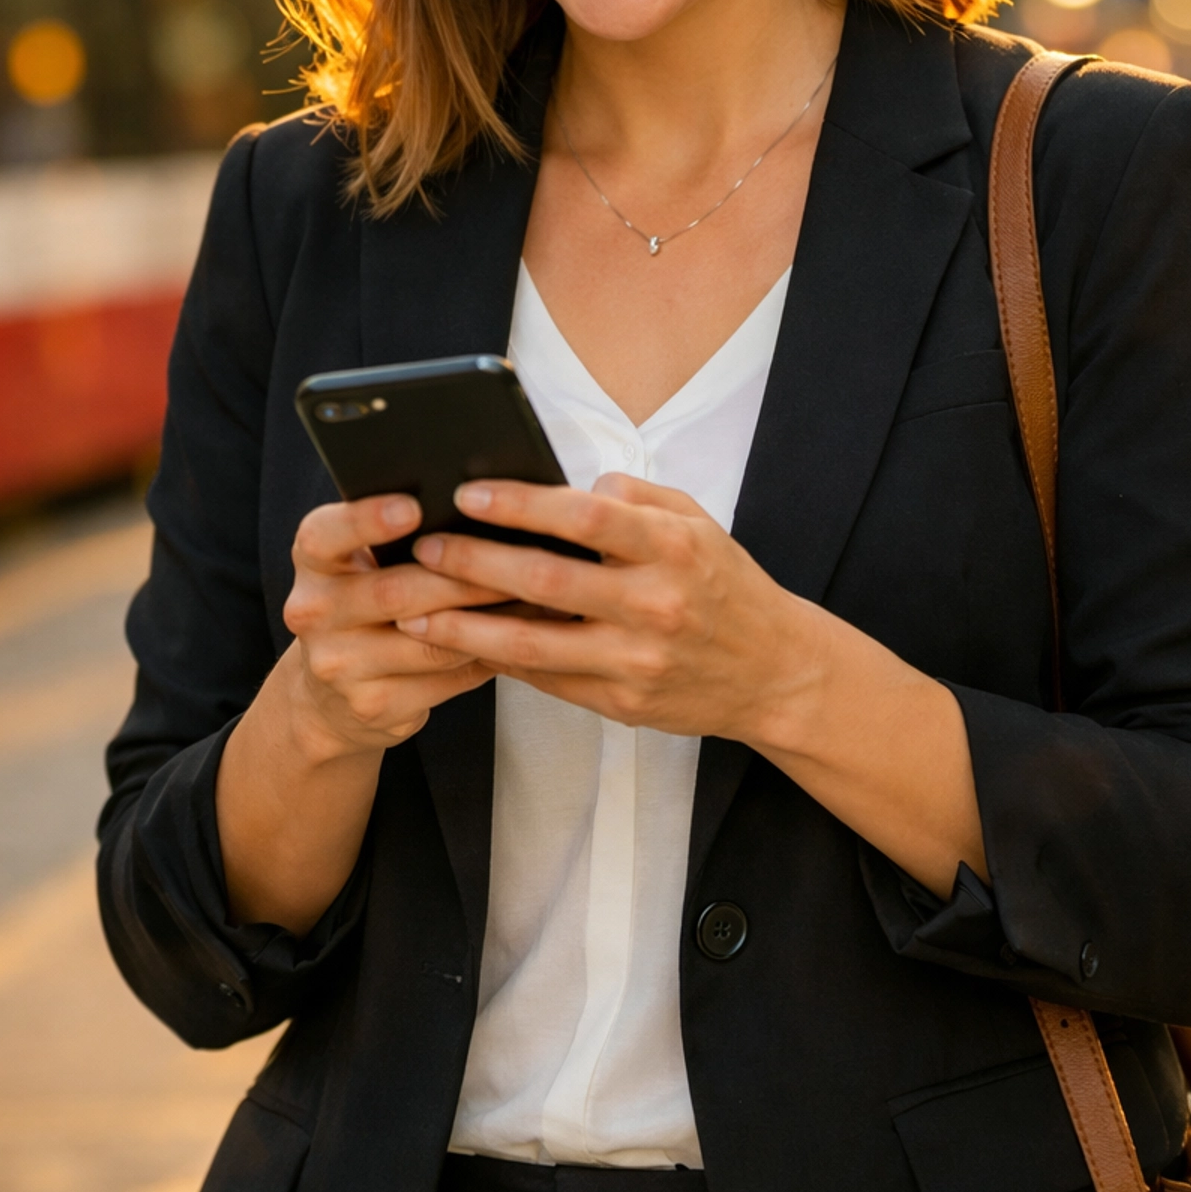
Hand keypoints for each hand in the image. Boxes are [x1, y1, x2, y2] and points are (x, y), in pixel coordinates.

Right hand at [280, 494, 508, 758]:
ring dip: (487, 620)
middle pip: (394, 592)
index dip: (367, 520)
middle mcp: (314, 613)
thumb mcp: (362, 565)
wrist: (328, 698)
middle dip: (463, 577)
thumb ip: (402, 537)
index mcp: (313, 562)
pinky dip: (485, 656)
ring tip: (533, 597)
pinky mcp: (372, 706)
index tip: (414, 506)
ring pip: (428, 641)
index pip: (326, 535)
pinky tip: (516, 639)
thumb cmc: (366, 607)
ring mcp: (339, 667)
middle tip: (520, 559)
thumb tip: (483, 509)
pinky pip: (444, 679)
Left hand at [395, 474, 825, 744]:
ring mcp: (637, 660)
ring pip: (532, 644)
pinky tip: (463, 645)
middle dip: (474, 563)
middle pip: (545, 580)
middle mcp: (654, 603)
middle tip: (425, 548)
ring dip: (465, 628)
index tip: (469, 495)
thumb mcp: (696, 523)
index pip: (583, 516)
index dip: (520, 504)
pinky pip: (548, 680)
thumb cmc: (724, 586)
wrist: (774, 671)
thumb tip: (568, 487)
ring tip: (415, 613)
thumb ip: (634, 497)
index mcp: (671, 547)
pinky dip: (500, 662)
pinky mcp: (624, 704)